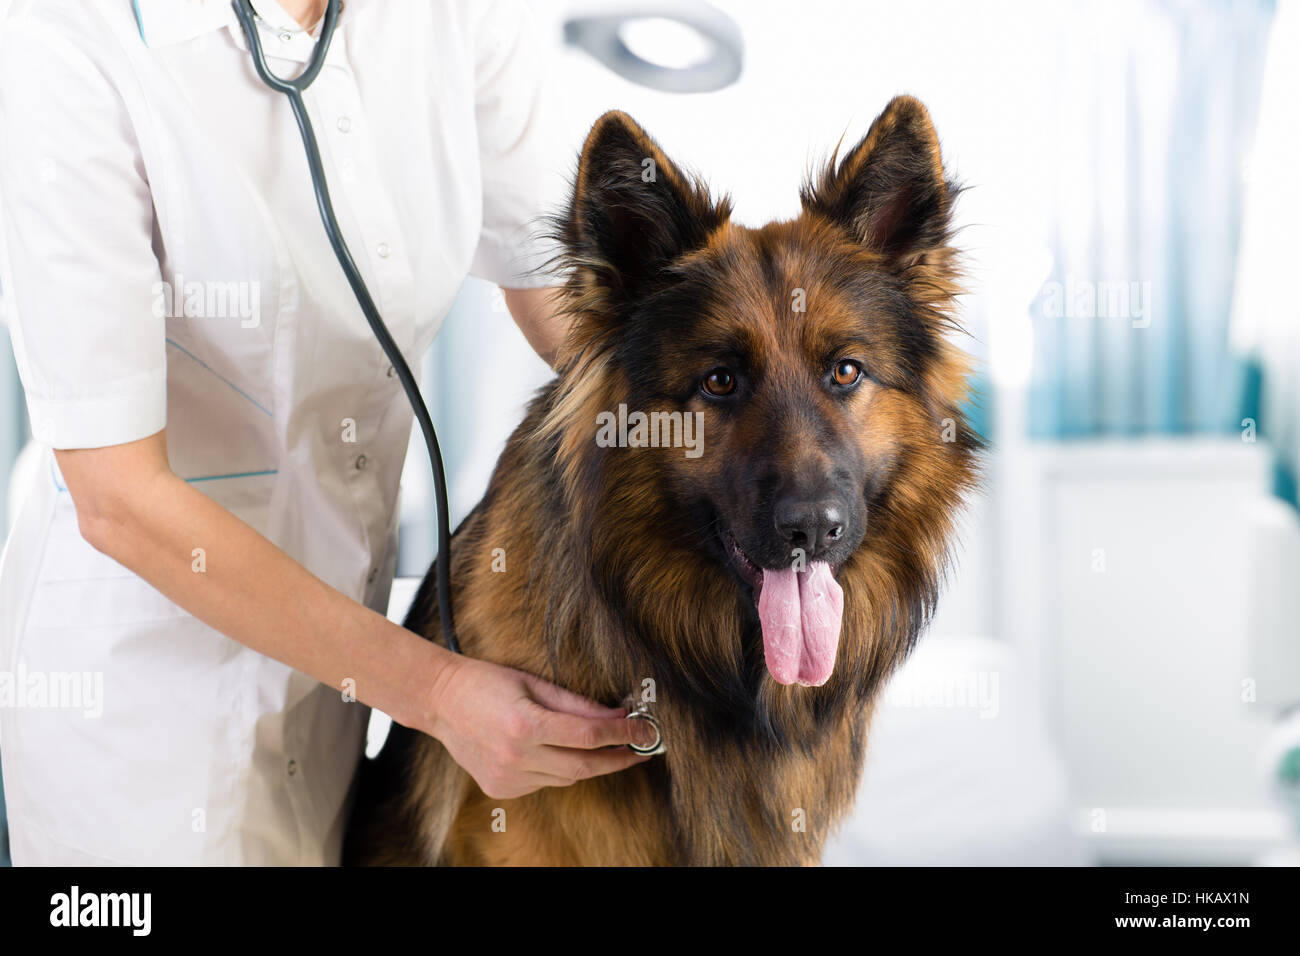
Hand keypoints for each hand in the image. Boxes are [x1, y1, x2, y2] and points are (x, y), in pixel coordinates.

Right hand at [423, 651, 658, 799]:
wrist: (440, 701)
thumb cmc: (487, 682)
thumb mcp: (535, 683)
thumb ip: (577, 703)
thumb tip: (619, 715)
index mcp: (525, 725)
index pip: (589, 735)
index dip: (623, 733)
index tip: (645, 731)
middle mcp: (516, 757)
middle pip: (584, 766)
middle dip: (618, 759)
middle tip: (641, 750)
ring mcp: (507, 778)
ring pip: (566, 778)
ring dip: (588, 763)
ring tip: (602, 746)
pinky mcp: (501, 789)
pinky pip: (544, 783)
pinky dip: (558, 769)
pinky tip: (553, 750)